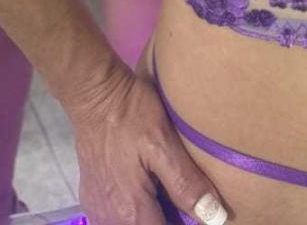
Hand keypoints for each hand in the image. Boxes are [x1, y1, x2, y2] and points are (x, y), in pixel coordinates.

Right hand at [65, 63, 230, 224]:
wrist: (93, 93)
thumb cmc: (132, 113)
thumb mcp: (164, 142)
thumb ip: (186, 183)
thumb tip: (215, 217)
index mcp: (132, 211)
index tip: (197, 214)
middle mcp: (110, 218)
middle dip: (167, 219)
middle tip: (187, 202)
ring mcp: (97, 207)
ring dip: (151, 216)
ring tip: (170, 194)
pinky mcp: (91, 194)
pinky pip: (116, 217)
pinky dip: (135, 211)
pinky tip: (149, 189)